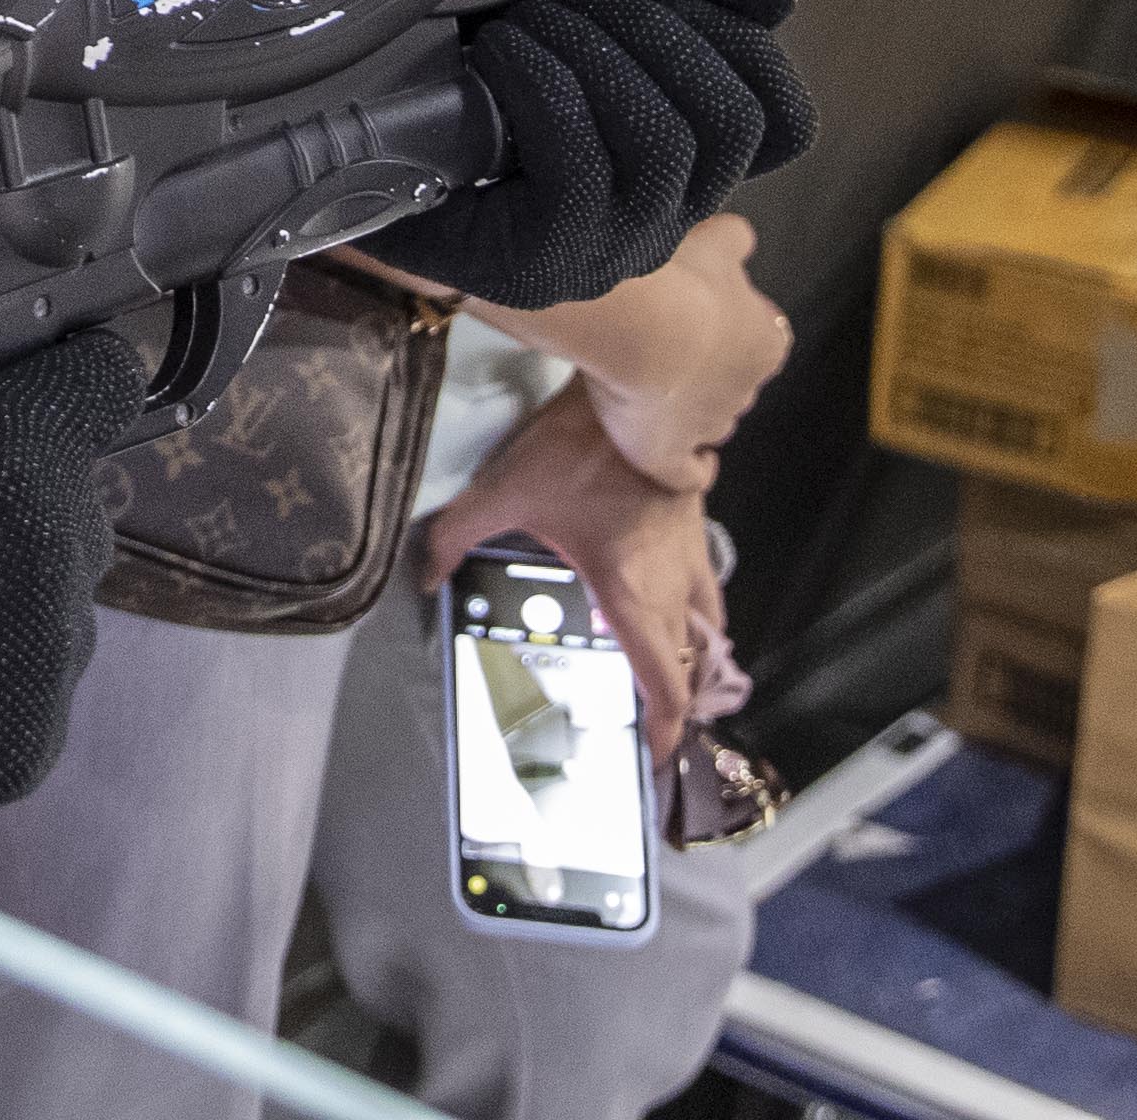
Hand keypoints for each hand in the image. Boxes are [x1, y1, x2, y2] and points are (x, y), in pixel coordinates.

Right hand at [0, 333, 147, 841]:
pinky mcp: (20, 751)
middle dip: (27, 503)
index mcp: (20, 447)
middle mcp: (59, 554)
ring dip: (13, 601)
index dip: (69, 381)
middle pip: (80, 509)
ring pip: (61, 613)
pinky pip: (32, 697)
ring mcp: (46, 664)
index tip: (42, 391)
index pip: (103, 386)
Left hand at [369, 0, 816, 312]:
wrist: (361, 142)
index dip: (749, 43)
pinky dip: (542, 85)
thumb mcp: (597, 4)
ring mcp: (609, 249)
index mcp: (690, 159)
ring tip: (531, 17)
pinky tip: (497, 53)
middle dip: (659, 31)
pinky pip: (578, 166)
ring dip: (599, 52)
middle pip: (731, 121)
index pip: (786, 120)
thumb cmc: (487, 68)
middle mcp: (666, 217)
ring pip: (666, 143)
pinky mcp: (542, 264)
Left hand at [430, 401, 727, 761]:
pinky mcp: (696, 516)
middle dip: (682, 698)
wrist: (640, 381)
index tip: (659, 756)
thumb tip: (426, 574)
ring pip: (710, 619)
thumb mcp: (505, 490)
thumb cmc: (579, 445)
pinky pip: (707, 577)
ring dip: (699, 651)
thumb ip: (458, 534)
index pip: (663, 679)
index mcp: (631, 592)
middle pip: (693, 660)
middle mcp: (672, 580)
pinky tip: (672, 592)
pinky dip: (699, 602)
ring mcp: (692, 548)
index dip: (665, 726)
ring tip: (680, 667)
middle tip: (663, 719)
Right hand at [588, 217, 788, 482]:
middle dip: (709, 371)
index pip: (760, 341)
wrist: (644, 325)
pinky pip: (688, 474)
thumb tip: (740, 240)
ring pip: (711, 423)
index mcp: (767, 341)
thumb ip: (734, 241)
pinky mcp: (670, 456)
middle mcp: (747, 388)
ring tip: (656, 392)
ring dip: (692, 412)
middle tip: (665, 346)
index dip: (729, 331)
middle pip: (733, 383)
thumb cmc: (681, 279)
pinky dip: (690, 469)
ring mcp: (710, 426)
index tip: (700, 317)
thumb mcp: (715, 240)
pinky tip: (683, 460)